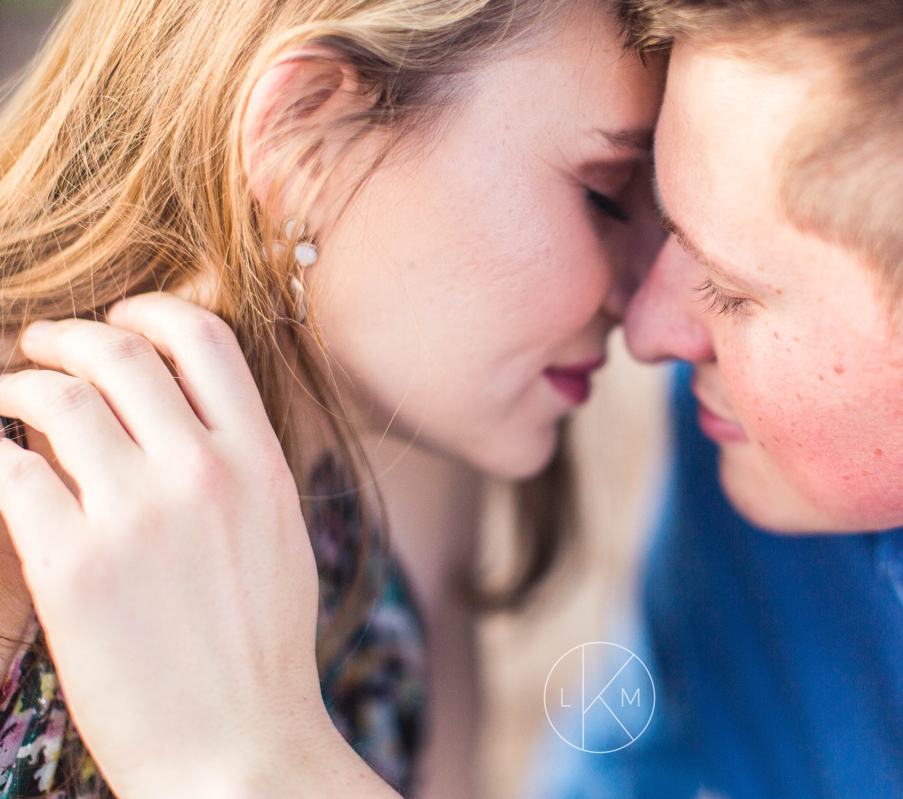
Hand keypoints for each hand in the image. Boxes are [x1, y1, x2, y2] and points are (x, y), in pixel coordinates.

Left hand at [0, 294, 393, 797]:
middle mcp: (203, 472)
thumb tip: (176, 414)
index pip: (205, 339)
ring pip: (55, 398)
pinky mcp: (70, 564)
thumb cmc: (258, 652)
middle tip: (41, 349)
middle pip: (120, 352)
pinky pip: (5, 467)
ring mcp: (136, 514)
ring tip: (8, 404)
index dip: (152, 311)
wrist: (237, 749)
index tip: (122, 320)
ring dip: (18, 387)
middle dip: (66, 337)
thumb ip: (238, 465)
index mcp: (261, 463)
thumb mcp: (274, 537)